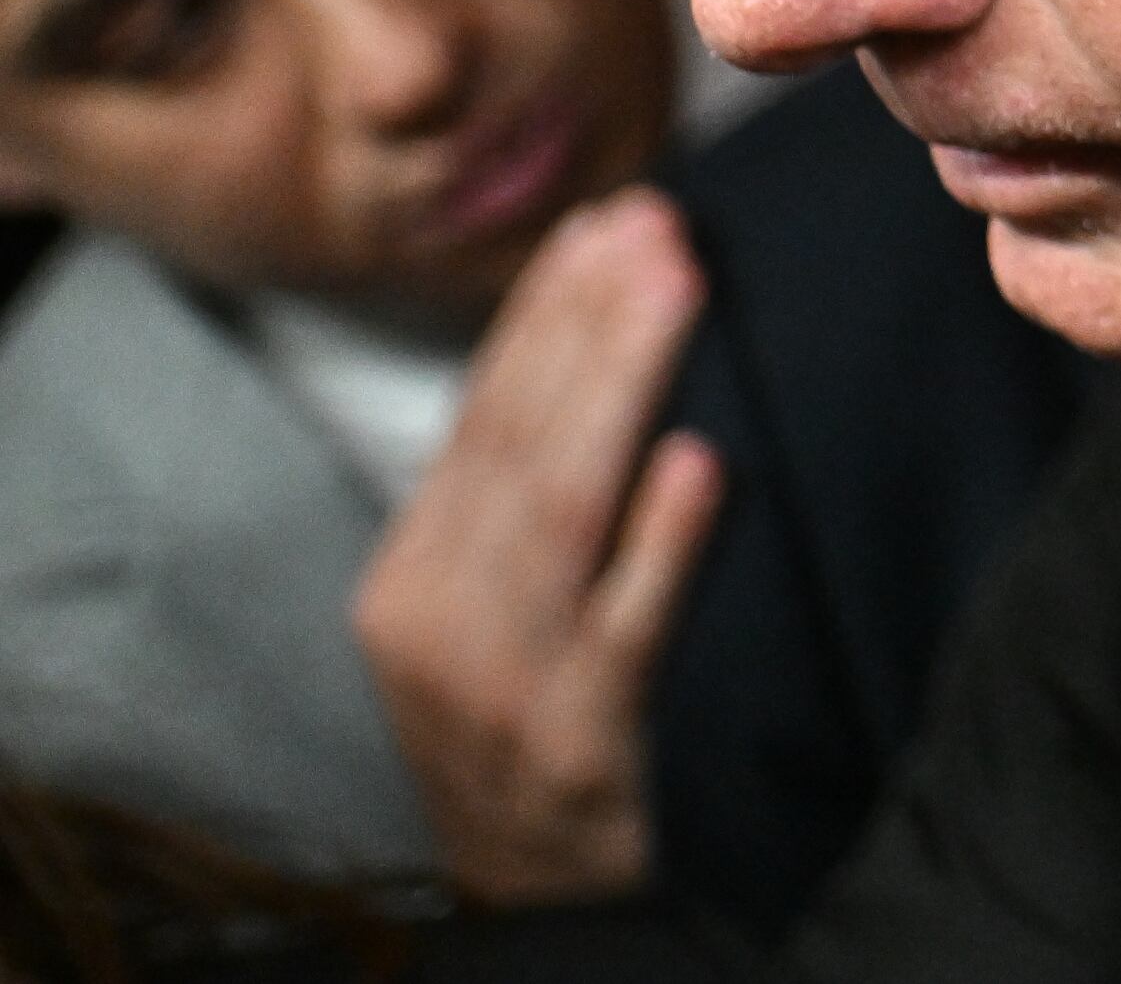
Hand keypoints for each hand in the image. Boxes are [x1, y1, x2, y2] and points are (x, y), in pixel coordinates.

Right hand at [353, 191, 724, 907]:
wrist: (534, 907)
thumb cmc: (536, 729)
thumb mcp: (500, 610)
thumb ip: (532, 493)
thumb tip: (602, 334)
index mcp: (415, 575)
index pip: (483, 417)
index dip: (544, 313)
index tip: (609, 217)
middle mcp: (440, 619)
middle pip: (518, 443)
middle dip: (586, 321)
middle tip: (657, 218)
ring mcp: (504, 683)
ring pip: (562, 512)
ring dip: (621, 387)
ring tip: (678, 284)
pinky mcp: (579, 742)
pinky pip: (622, 630)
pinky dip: (658, 544)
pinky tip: (700, 461)